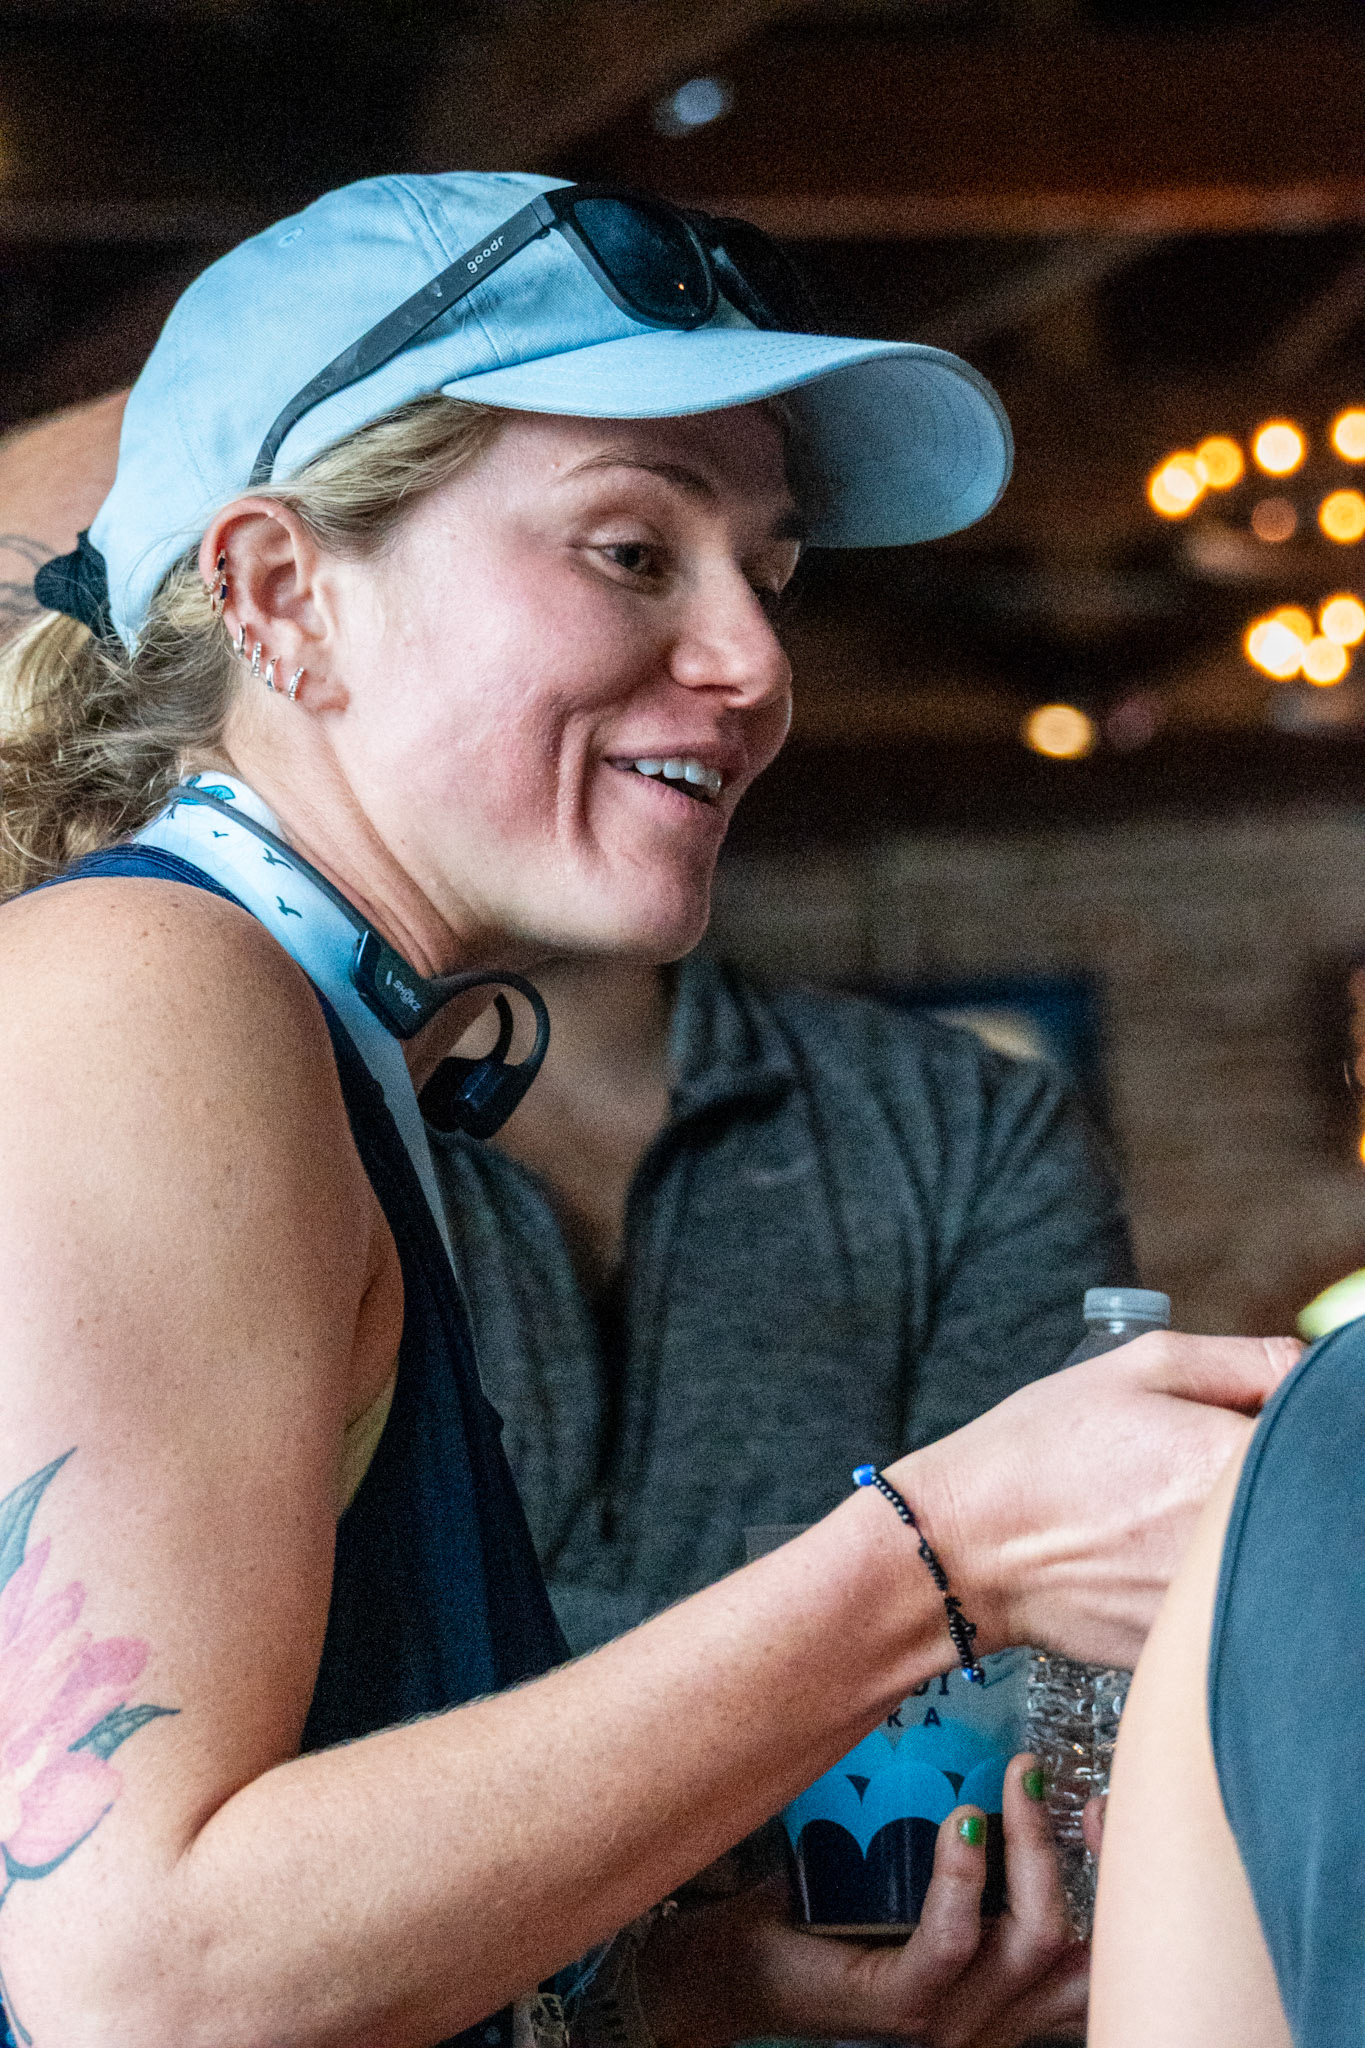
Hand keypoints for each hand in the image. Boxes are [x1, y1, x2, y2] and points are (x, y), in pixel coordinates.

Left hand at [640, 1755, 1087, 2047]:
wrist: (743, 1963)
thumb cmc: (830, 1913)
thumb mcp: (919, 1878)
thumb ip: (976, 1850)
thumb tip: (1017, 1755)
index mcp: (1008, 1994)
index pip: (1095, 1954)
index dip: (1118, 1878)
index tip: (1103, 1801)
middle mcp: (994, 2018)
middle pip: (1079, 1942)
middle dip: (1081, 1850)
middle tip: (1041, 1770)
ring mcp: (952, 2019)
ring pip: (1035, 1938)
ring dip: (1030, 1844)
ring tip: (1012, 1778)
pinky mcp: (904, 2006)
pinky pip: (955, 1939)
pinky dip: (965, 1874)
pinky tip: (962, 1821)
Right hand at [894, 1331, 1299, 1667]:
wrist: (966, 1549)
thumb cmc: (1042, 1452)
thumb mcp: (1138, 1368)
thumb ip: (1244, 1361)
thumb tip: (1313, 1372)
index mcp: (1231, 1458)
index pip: (1322, 1441)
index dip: (1285, 1432)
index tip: (1250, 1429)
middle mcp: (1235, 1538)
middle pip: (1300, 1506)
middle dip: (1266, 1485)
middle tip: (1196, 1474)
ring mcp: (1215, 1602)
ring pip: (1264, 1556)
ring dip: (1240, 1534)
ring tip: (1164, 1516)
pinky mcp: (1192, 1647)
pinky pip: (1228, 1607)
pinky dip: (1211, 1585)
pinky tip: (1150, 1561)